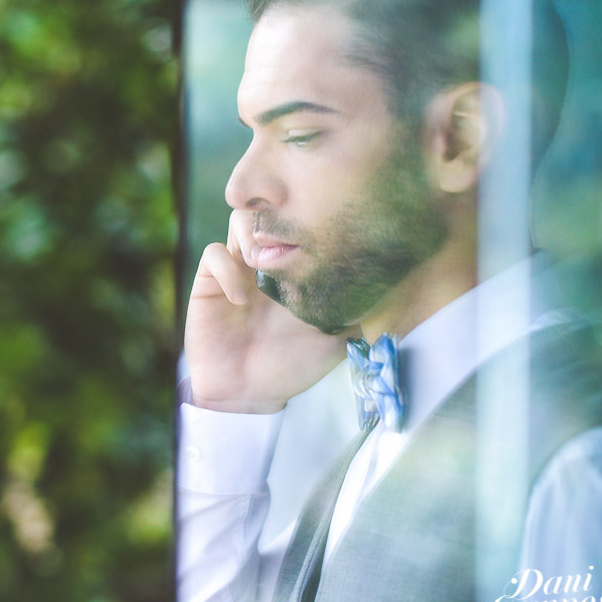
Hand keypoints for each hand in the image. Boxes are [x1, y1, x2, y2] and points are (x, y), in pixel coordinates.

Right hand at [184, 211, 349, 412]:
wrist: (251, 393)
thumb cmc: (293, 366)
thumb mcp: (338, 338)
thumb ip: (356, 310)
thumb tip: (390, 287)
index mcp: (297, 266)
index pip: (302, 221)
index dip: (310, 220)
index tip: (322, 239)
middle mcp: (267, 260)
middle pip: (270, 208)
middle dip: (279, 218)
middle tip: (290, 246)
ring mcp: (238, 268)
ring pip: (239, 219)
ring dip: (251, 234)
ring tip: (262, 266)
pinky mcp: (210, 283)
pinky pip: (214, 254)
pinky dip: (226, 268)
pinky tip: (240, 299)